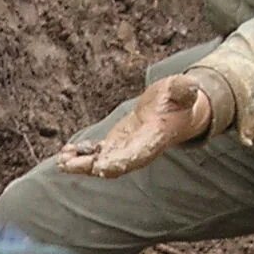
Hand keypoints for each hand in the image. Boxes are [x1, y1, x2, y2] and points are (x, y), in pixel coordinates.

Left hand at [57, 75, 211, 179]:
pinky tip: (64, 153)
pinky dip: (80, 155)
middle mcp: (139, 149)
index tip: (101, 168)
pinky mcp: (116, 143)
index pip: (137, 153)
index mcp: (154, 137)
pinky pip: (96, 154)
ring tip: (61, 161)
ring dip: (82, 164)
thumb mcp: (183, 90)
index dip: (119, 161)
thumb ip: (185, 90)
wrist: (175, 110)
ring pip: (102, 161)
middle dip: (92, 165)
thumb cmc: (179, 99)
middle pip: (115, 163)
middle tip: (69, 165)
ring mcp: (125, 148)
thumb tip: (192, 85)